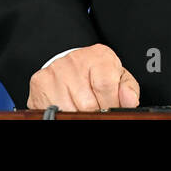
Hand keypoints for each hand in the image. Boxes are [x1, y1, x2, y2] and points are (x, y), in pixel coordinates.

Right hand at [26, 44, 140, 110]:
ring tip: (81, 108)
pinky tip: (68, 107)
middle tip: (96, 110)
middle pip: (87, 102)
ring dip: (77, 114)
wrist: (72, 66)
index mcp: (99, 56)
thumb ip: (127, 90)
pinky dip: (62, 114)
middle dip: (94, 113)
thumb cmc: (98, 74)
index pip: (105, 85)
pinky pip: (52, 109)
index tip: (110, 110)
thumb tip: (131, 101)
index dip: (110, 104)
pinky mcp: (39, 82)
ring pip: (69, 109)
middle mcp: (75, 59)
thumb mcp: (118, 78)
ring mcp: (55, 70)